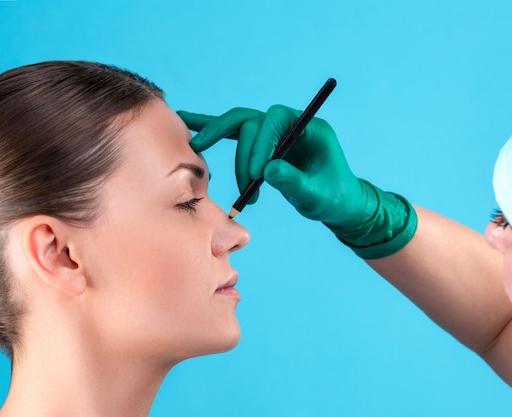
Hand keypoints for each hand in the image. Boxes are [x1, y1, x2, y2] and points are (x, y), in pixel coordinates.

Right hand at [178, 105, 416, 258]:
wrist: (337, 203)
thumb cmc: (333, 198)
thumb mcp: (318, 195)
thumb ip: (296, 182)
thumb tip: (268, 170)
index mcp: (309, 127)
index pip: (275, 120)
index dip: (261, 143)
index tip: (257, 174)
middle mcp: (289, 124)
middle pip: (252, 121)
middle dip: (238, 150)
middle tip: (228, 174)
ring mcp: (274, 133)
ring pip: (238, 125)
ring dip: (218, 140)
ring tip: (198, 153)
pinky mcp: (261, 145)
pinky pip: (233, 134)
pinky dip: (210, 128)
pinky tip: (186, 122)